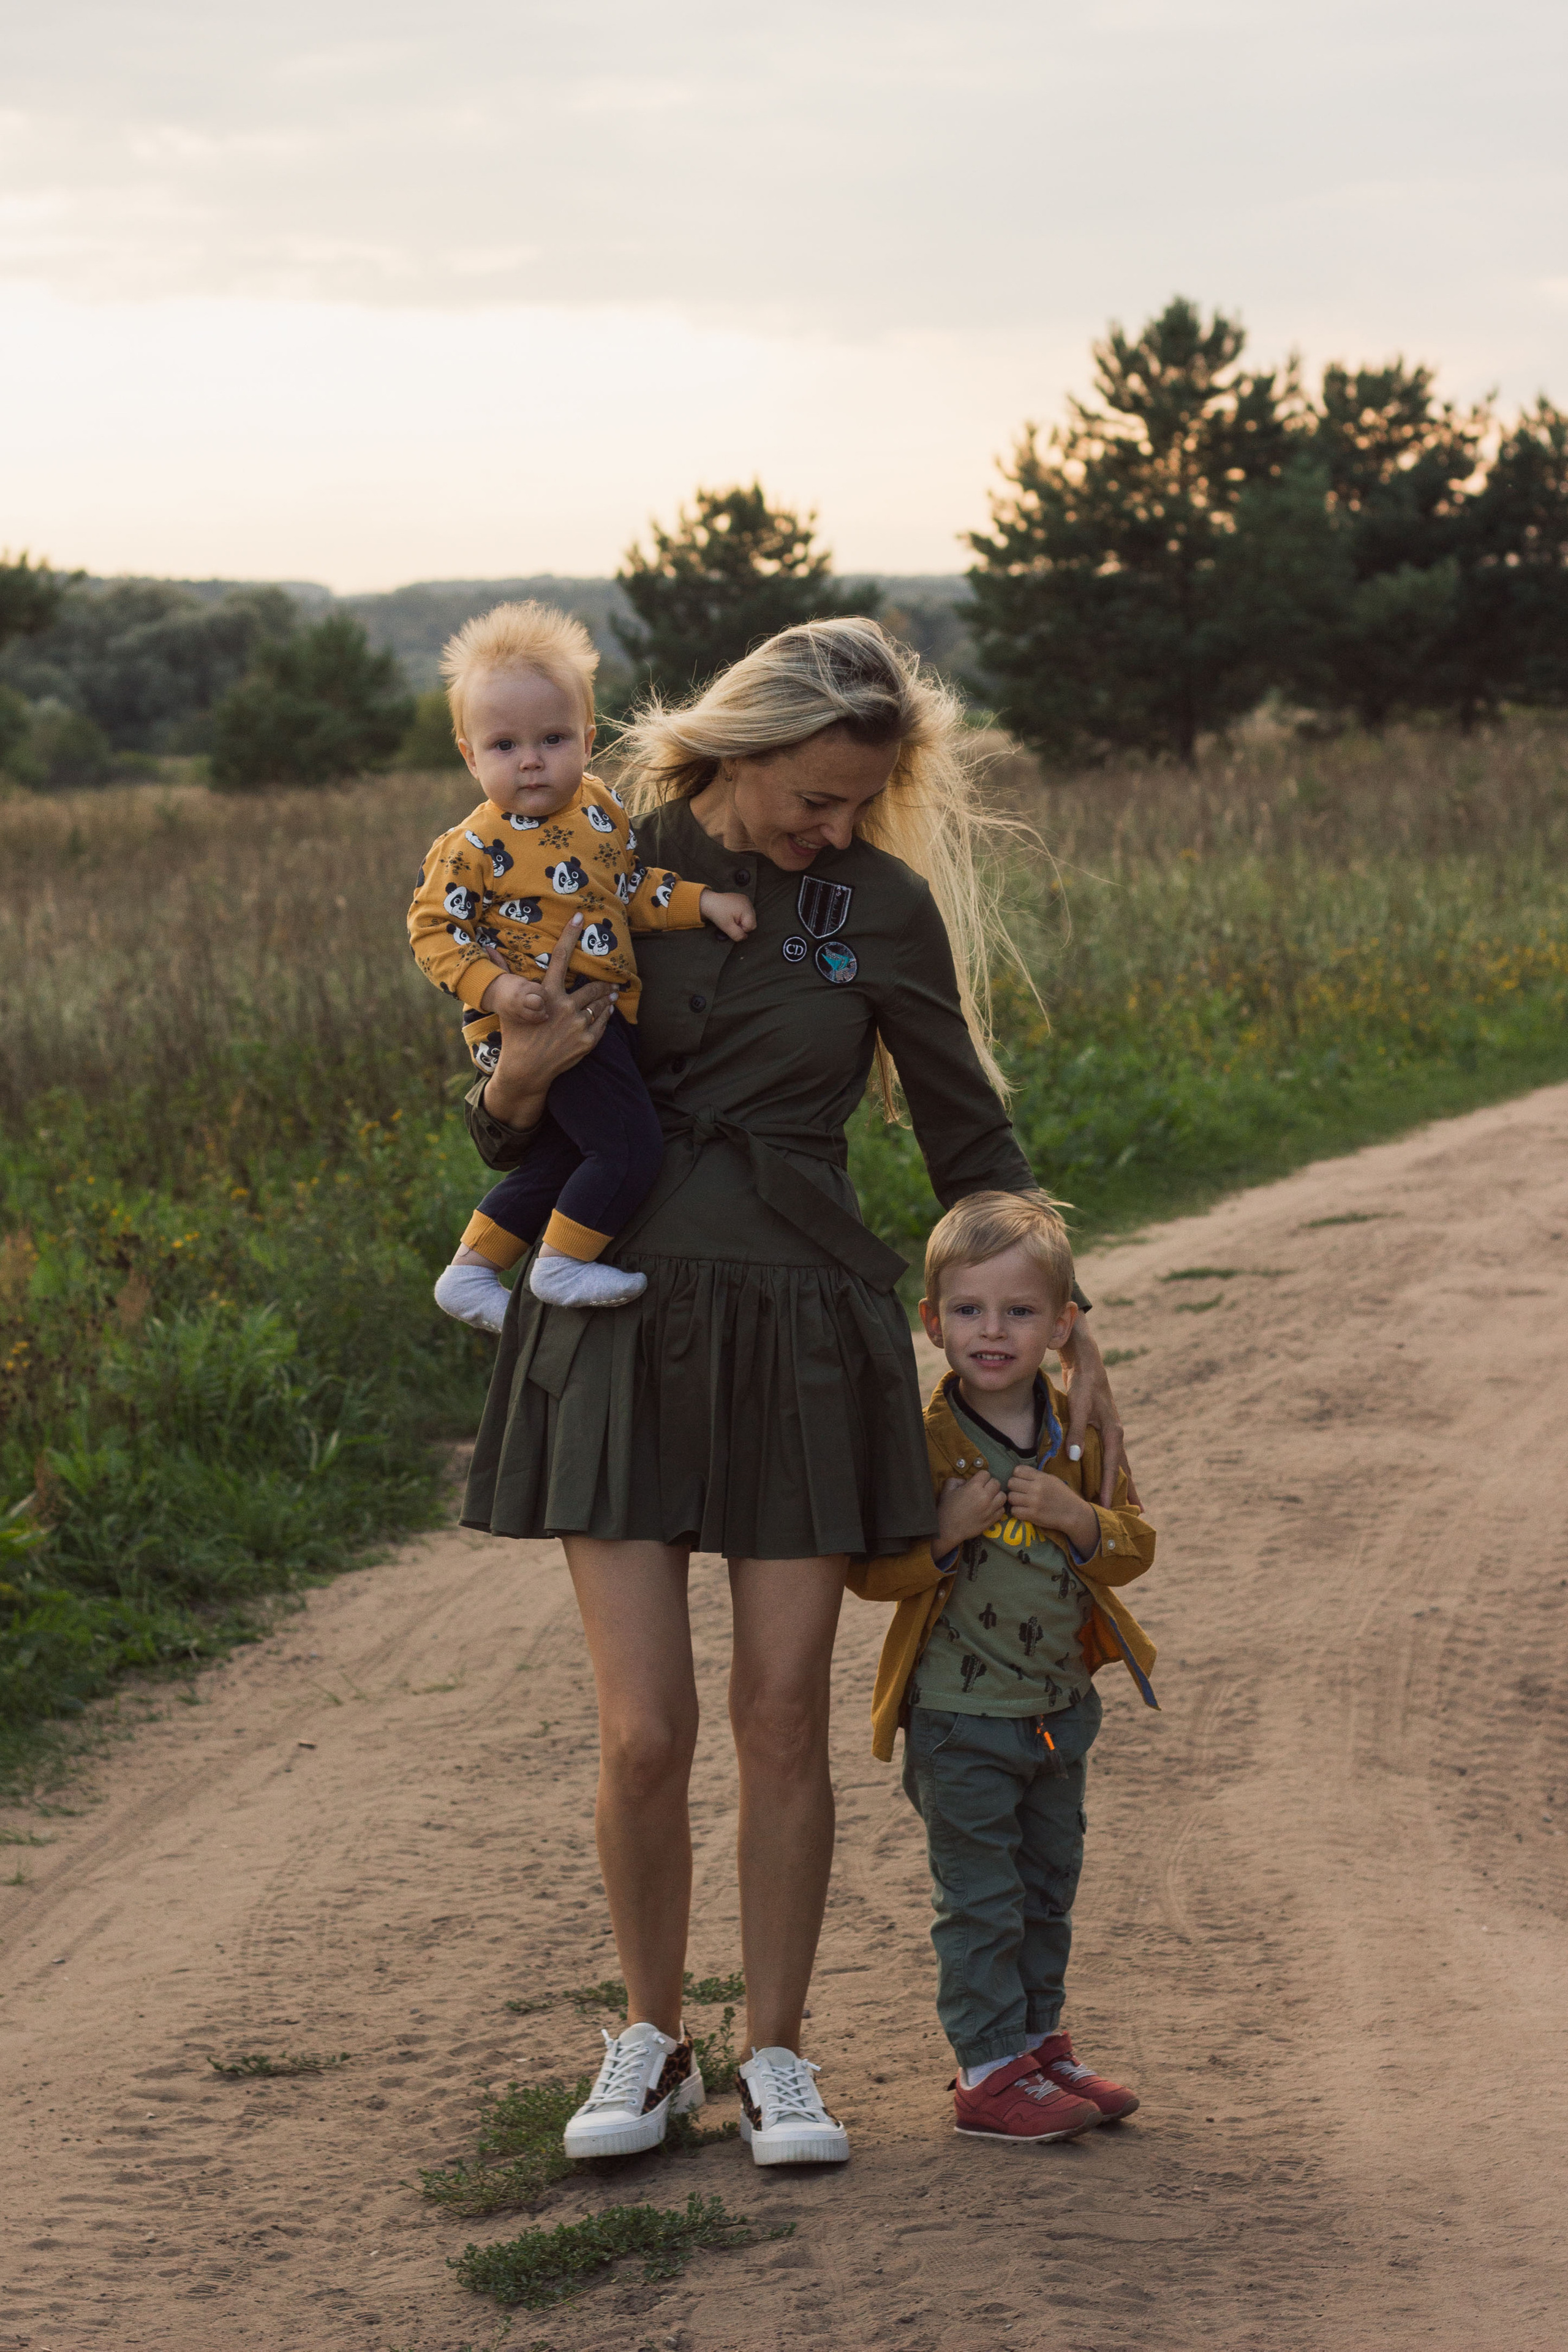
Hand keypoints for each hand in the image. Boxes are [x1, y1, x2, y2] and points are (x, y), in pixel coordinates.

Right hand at [479, 916, 614, 1128]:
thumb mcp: (508, 1006)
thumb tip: (487, 948)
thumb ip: (504, 974)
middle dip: (604, 981)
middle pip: (592, 986)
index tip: (580, 917)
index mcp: (545, 994)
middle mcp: (564, 1007)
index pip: (559, 957)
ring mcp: (578, 1025)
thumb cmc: (515, 1035)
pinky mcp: (587, 1041)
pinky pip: (603, 1021)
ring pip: (601, 1003)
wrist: (526, 1070)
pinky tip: (609, 1009)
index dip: (570, 935)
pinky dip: (607, 1013)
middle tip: (612, 978)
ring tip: (613, 993)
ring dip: (608, 996)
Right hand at [479, 961, 548, 1022]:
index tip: (541, 992)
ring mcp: (517, 1011)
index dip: (543, 992)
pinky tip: (536, 1015)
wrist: (489, 999)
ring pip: (536, 1015)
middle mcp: (519, 999)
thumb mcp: (505, 971)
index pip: (542, 991)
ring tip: (539, 1009)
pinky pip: (530, 1022)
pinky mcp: (516, 1020)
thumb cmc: (503, 983)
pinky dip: (535, 1019)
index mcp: (520, 986)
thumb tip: (488, 946)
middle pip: (539, 1003)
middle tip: (542, 1001)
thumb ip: (503, 959)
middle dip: (543, 1003)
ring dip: (540, 1013)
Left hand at [700, 889, 755, 940]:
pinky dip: (741, 914)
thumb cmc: (717, 914)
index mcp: (746, 909)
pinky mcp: (743, 899)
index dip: (741, 929)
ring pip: (750, 917)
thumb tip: (745, 937)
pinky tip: (732, 913)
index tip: (731, 925)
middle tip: (731, 922)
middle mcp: (749, 903)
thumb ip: (738, 935)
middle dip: (742, 925)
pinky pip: (746, 911)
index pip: (751, 927)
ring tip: (731, 917)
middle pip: (752, 922)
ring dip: (742, 920)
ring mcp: (746, 900)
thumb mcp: (727, 927)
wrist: (709, 902)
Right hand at [934, 1470, 1004, 1557]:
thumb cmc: (946, 1508)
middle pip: (996, 1483)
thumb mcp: (947, 1489)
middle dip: (989, 1484)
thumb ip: (957, 1480)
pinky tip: (990, 1509)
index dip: (981, 1477)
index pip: (986, 1474)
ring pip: (1003, 1496)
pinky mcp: (993, 1519)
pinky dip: (997, 1508)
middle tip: (983, 1490)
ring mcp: (990, 1509)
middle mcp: (985, 1496)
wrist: (948, 1530)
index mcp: (974, 1487)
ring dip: (996, 1495)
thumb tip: (967, 1481)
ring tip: (989, 1499)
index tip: (976, 1482)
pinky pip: (1002, 1509)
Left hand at [1006, 1464, 1099, 1557]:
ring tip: (1021, 1502)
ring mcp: (1034, 1502)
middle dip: (1013, 1488)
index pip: (1017, 1470)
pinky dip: (1017, 1511)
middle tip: (1019, 1493)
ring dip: (1014, 1500)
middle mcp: (1036, 1488)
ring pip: (1010, 1497)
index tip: (1021, 1481)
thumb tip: (1019, 1473)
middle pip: (1011, 1483)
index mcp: (1041, 1477)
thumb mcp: (1052, 1480)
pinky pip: (1014, 1511)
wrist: (1073, 1513)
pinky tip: (1023, 1511)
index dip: (1017, 1476)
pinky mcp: (1032, 1515)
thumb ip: (1036, 1476)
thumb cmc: (1063, 1496)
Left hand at [1057, 1318, 1138, 1507]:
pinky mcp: (1105, 1429)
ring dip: (1124, 1482)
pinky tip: (1112, 1478)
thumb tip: (1074, 1457)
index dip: (1110, 1489)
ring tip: (1130, 1502)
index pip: (1112, 1467)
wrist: (1088, 1365)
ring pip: (1120, 1463)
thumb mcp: (1078, 1407)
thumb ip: (1076, 1432)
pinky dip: (1114, 1469)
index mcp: (1113, 1433)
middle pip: (1124, 1469)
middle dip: (1129, 1492)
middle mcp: (1117, 1435)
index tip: (1108, 1508)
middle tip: (1137, 1514)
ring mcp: (1112, 1432)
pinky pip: (1112, 1456)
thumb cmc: (1083, 1385)